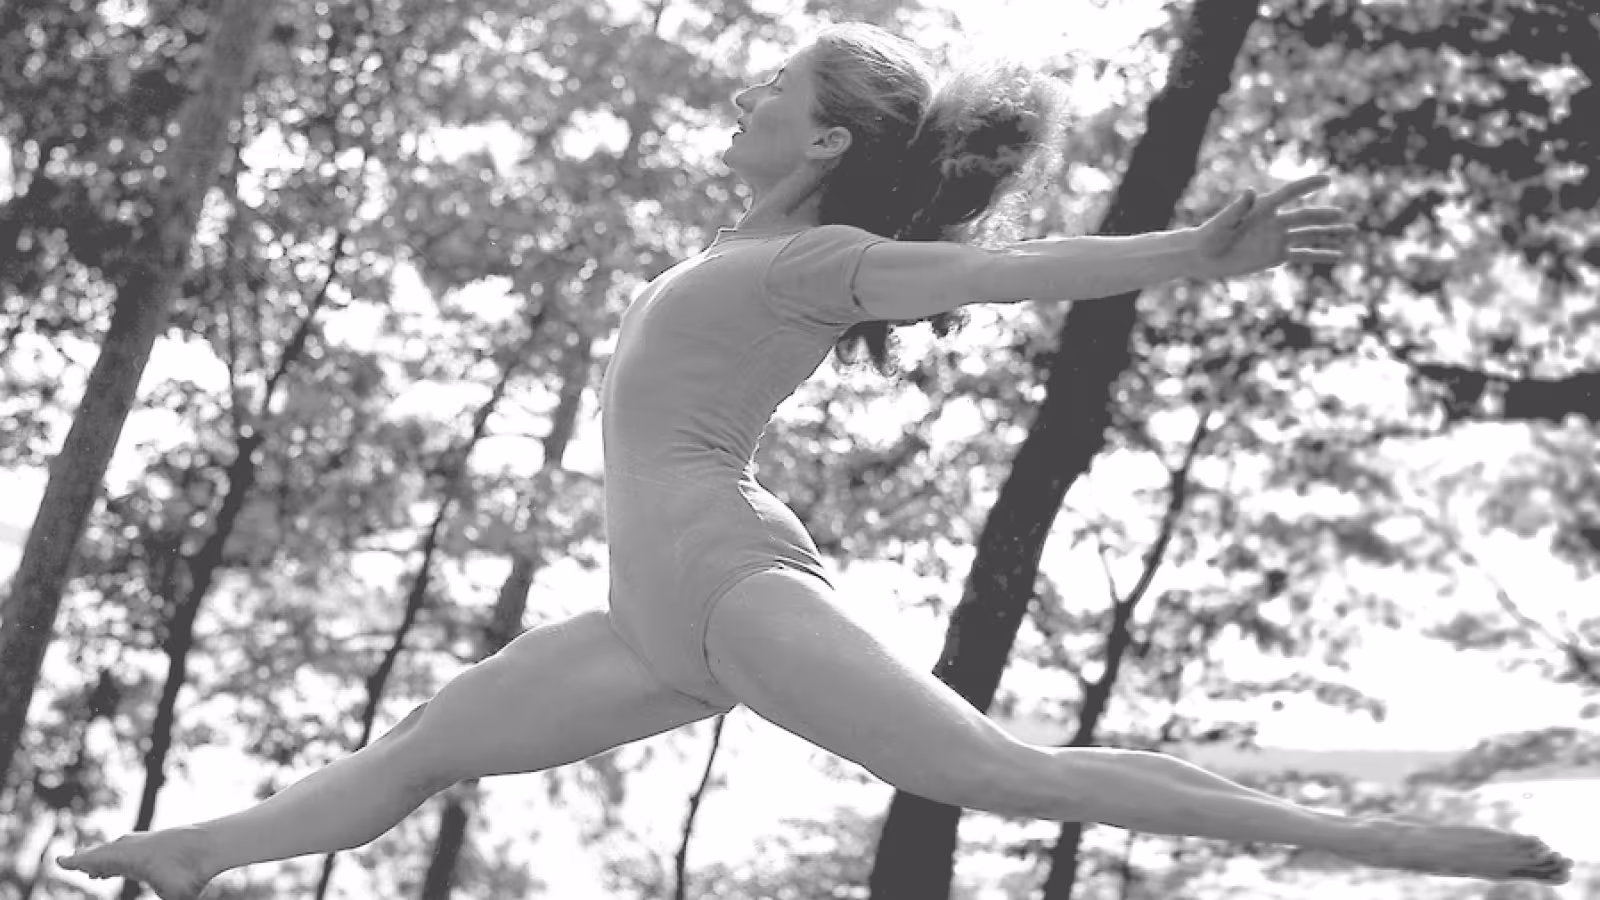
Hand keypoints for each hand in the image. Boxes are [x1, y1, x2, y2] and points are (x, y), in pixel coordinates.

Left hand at [1193, 175, 1353, 279]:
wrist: (1204, 257)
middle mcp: (1275, 221)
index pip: (1290, 194)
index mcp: (1263, 208)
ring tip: (1351, 232)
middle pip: (1305, 217)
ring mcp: (1278, 239)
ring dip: (1330, 234)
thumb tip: (1251, 190)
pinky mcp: (1276, 256)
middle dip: (1325, 216)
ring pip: (1310, 235)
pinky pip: (1303, 255)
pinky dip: (1320, 255)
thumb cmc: (1210, 235)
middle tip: (1343, 216)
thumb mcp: (1223, 222)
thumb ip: (1238, 207)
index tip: (1328, 179)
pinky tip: (1338, 254)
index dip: (1308, 186)